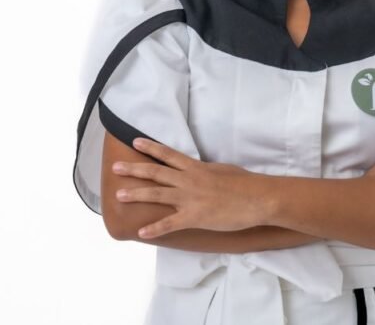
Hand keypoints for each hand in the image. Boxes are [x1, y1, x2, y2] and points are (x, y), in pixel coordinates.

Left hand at [111, 138, 269, 238]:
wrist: (258, 198)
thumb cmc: (246, 183)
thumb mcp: (222, 170)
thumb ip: (206, 171)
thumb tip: (199, 170)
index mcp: (196, 167)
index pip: (168, 155)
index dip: (150, 147)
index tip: (135, 142)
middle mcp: (189, 180)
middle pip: (156, 173)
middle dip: (134, 170)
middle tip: (115, 168)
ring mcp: (190, 198)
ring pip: (157, 194)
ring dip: (137, 194)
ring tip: (119, 195)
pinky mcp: (195, 217)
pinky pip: (170, 223)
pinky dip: (155, 228)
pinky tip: (141, 232)